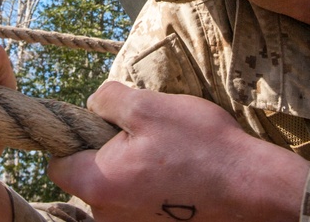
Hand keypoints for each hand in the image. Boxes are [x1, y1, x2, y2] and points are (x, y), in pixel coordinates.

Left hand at [48, 82, 309, 221]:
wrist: (253, 187)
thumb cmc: (200, 146)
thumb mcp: (148, 105)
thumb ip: (106, 99)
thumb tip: (93, 104)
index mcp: (98, 185)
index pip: (57, 164)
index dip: (73, 138)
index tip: (101, 125)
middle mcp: (108, 216)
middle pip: (88, 176)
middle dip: (107, 152)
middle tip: (144, 134)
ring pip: (115, 189)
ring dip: (131, 168)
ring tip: (167, 154)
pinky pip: (138, 202)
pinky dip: (150, 186)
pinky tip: (177, 173)